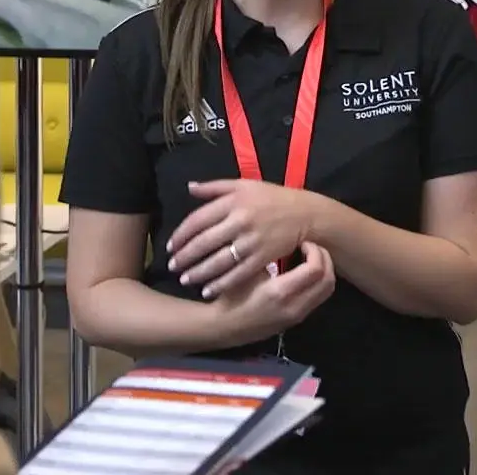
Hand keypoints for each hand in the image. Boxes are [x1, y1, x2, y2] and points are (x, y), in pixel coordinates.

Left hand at [166, 179, 321, 297]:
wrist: (306, 214)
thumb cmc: (273, 198)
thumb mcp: (245, 185)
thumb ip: (215, 187)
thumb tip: (189, 187)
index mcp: (233, 202)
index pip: (198, 220)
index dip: (181, 234)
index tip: (170, 246)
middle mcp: (240, 221)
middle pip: (204, 242)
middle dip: (185, 257)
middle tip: (172, 267)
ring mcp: (252, 241)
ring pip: (218, 261)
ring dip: (199, 273)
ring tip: (185, 280)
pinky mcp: (263, 258)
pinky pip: (238, 274)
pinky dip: (221, 284)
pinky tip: (209, 290)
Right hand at [210, 241, 337, 345]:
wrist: (223, 326)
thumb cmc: (231, 295)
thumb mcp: (246, 270)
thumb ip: (268, 256)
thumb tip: (286, 238)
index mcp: (281, 292)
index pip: (315, 269)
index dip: (315, 251)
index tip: (302, 242)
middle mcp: (295, 306)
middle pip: (328, 281)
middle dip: (324, 260)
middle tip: (311, 247)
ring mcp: (297, 316)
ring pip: (326, 291)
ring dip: (324, 272)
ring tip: (309, 258)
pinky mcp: (296, 320)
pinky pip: (317, 298)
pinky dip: (317, 283)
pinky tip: (303, 273)